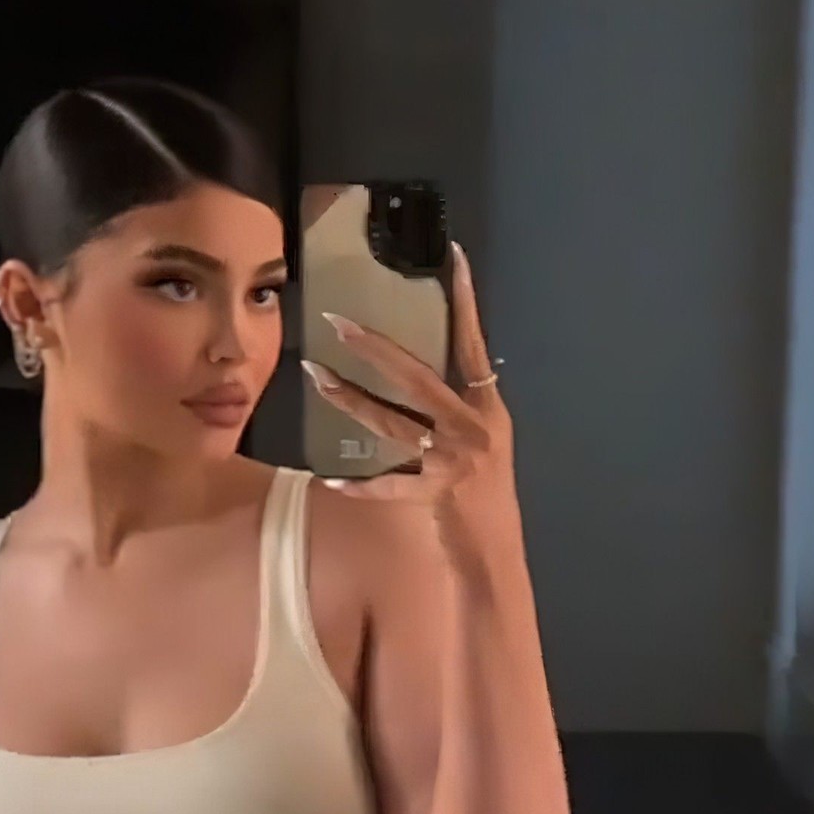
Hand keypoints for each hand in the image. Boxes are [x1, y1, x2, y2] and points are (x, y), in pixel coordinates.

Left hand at [301, 242, 519, 548]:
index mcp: (488, 411)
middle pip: (418, 377)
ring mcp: (453, 460)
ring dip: (350, 400)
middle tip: (337, 323)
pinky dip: (359, 486)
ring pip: (392, 422)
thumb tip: (424, 385)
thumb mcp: (485, 449)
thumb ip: (458, 416)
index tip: (453, 257)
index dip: (466, 301)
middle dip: (375, 348)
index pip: (475, 344)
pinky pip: (387, 486)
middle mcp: (472, 428)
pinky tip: (330, 479)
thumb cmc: (487, 503)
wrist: (496, 556)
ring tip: (317, 377)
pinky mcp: (435, 494)